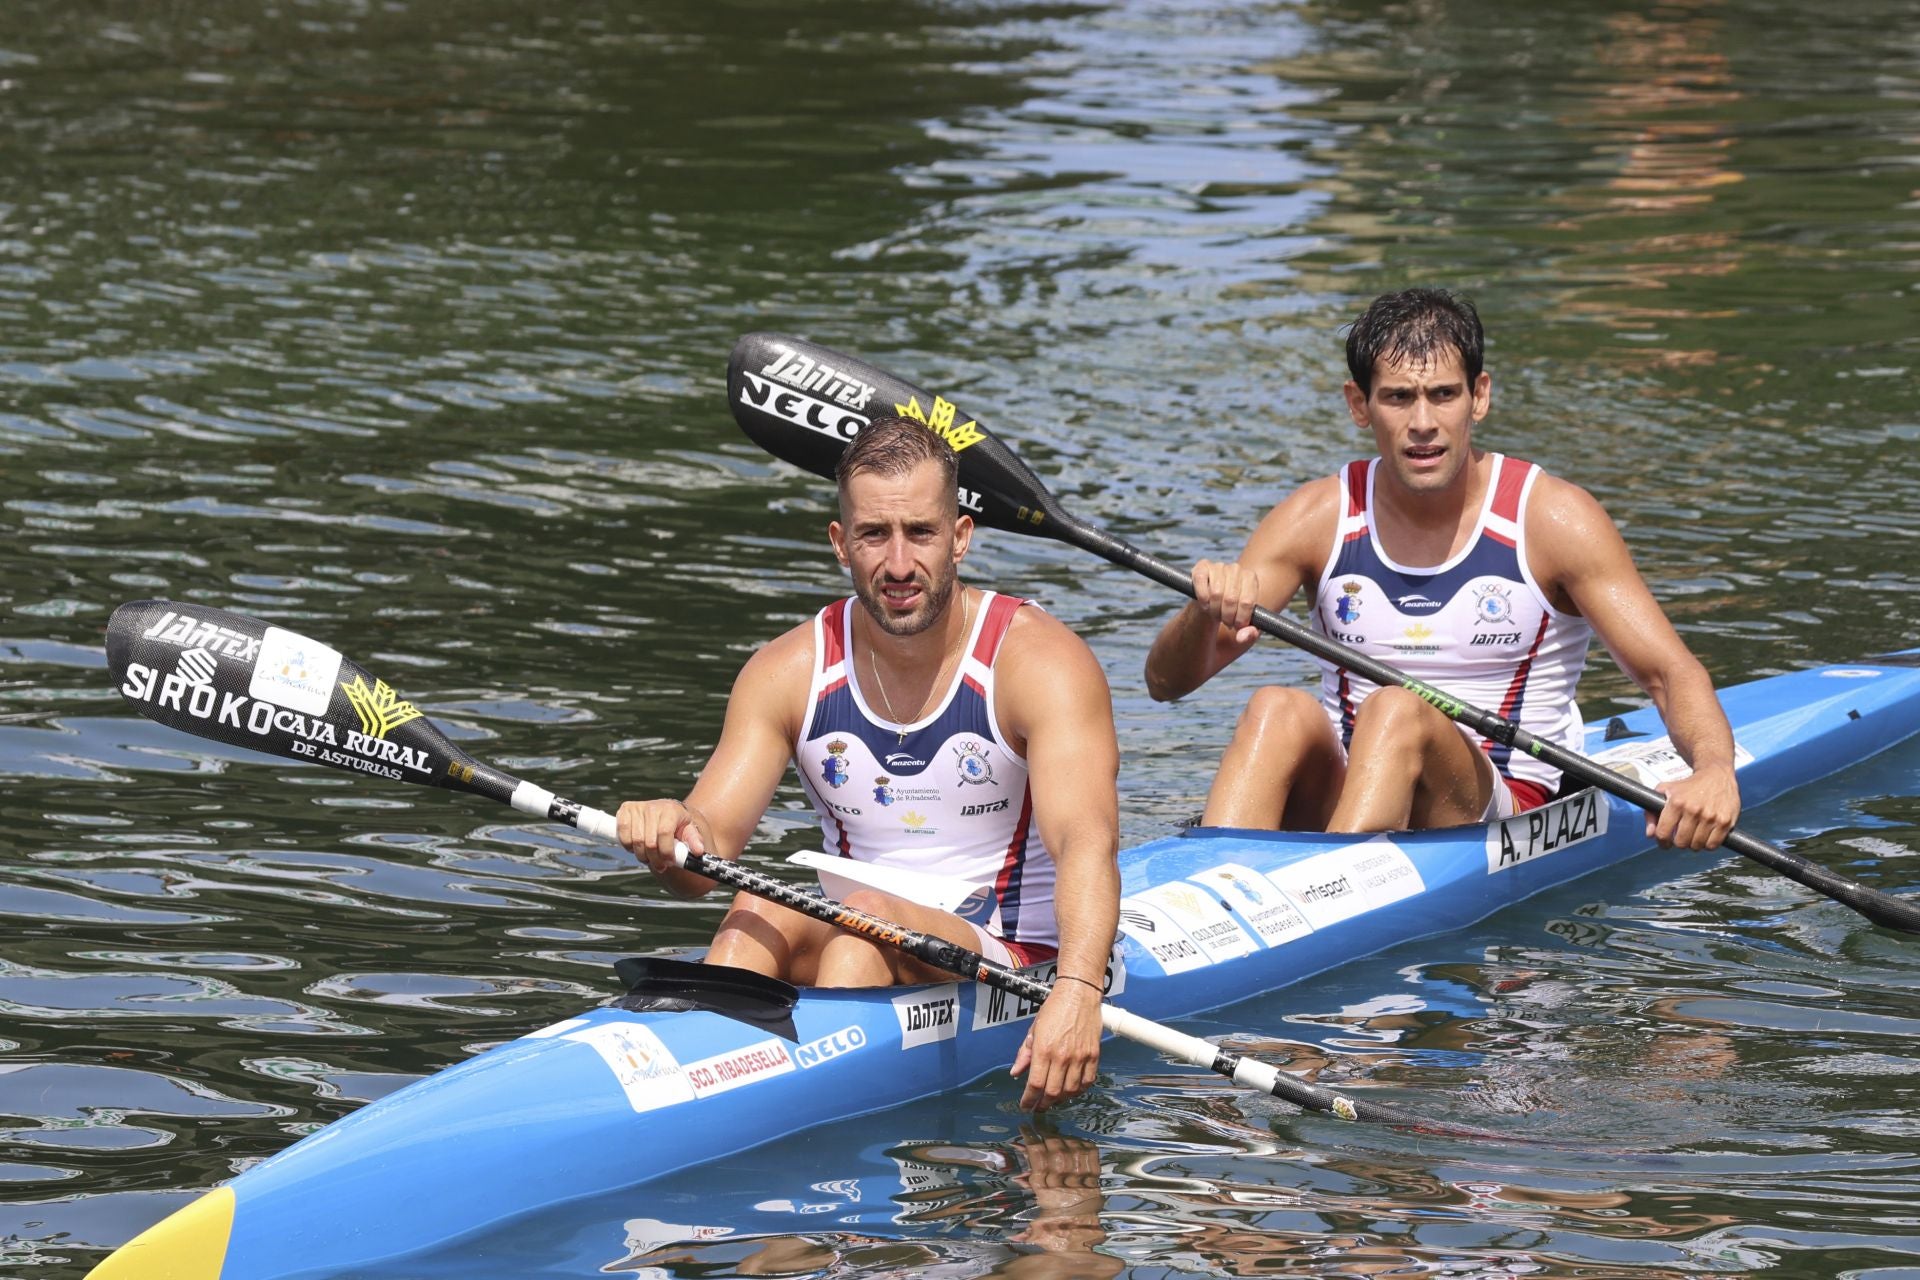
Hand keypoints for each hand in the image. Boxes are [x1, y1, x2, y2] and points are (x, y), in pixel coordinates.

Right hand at [615, 798, 707, 873]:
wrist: (668, 811)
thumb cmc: (679, 824)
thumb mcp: (690, 831)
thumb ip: (695, 841)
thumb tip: (698, 851)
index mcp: (671, 810)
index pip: (664, 833)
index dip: (665, 852)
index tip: (669, 862)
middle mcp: (653, 806)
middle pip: (649, 841)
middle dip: (654, 859)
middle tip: (660, 865)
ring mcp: (638, 807)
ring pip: (634, 841)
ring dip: (642, 855)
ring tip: (650, 857)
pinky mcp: (625, 810)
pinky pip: (622, 835)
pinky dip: (628, 846)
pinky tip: (637, 847)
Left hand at [1010, 977, 1102, 1111]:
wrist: (1079, 993)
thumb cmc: (1055, 1008)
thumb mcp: (1034, 1029)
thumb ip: (1025, 1053)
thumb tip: (1016, 1072)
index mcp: (1044, 1048)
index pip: (1035, 1084)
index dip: (1029, 1099)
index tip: (1025, 1105)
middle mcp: (1062, 1055)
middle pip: (1053, 1092)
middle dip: (1043, 1103)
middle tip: (1038, 1106)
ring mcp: (1080, 1056)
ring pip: (1071, 1090)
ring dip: (1061, 1099)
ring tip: (1054, 1099)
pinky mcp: (1094, 1055)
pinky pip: (1087, 1081)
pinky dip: (1079, 1090)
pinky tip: (1072, 1090)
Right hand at [1192, 559, 1260, 647]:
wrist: (1212, 605)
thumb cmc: (1232, 614)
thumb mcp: (1244, 626)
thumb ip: (1249, 634)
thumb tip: (1242, 636)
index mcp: (1251, 578)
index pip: (1247, 602)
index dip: (1241, 618)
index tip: (1237, 626)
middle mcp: (1236, 569)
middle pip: (1231, 598)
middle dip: (1227, 616)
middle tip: (1226, 622)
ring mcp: (1219, 566)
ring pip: (1216, 593)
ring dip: (1214, 609)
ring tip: (1216, 614)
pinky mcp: (1202, 567)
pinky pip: (1201, 582)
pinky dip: (1202, 598)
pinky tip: (1205, 605)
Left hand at [1647, 763, 1739, 849]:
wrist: (1716, 775)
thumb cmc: (1687, 785)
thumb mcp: (1664, 791)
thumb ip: (1651, 813)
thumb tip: (1650, 835)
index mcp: (1676, 802)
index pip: (1663, 833)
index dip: (1662, 842)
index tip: (1665, 842)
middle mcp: (1693, 810)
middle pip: (1681, 842)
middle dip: (1678, 843)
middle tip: (1680, 838)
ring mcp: (1710, 817)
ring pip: (1696, 845)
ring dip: (1693, 844)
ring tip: (1693, 836)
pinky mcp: (1725, 822)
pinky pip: (1713, 845)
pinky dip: (1707, 845)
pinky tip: (1705, 836)